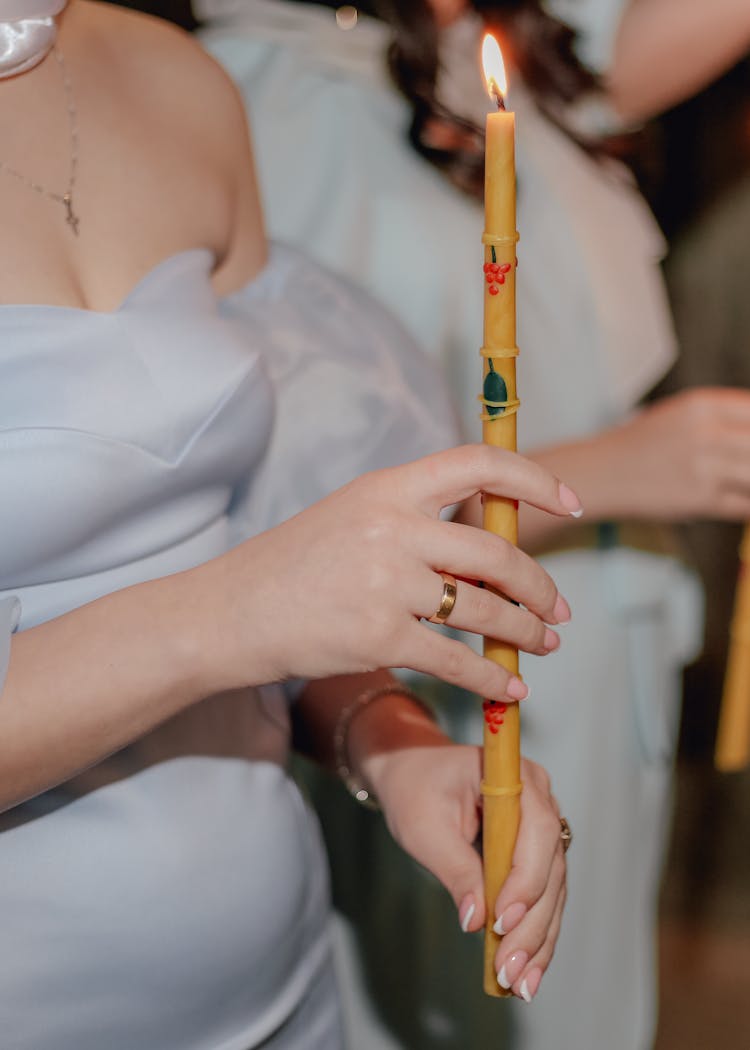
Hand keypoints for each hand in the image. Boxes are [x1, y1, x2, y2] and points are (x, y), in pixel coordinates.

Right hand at [204, 445, 578, 698]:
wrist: (234, 611)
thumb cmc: (296, 563)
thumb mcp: (354, 515)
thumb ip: (415, 517)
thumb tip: (488, 539)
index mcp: (388, 487)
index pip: (478, 463)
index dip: (533, 479)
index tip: (568, 501)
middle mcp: (393, 528)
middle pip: (496, 552)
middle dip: (539, 585)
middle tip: (559, 609)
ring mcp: (387, 584)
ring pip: (485, 610)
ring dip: (526, 632)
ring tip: (543, 644)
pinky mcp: (379, 637)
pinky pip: (457, 660)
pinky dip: (492, 678)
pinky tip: (511, 687)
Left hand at [364, 737, 565, 1001]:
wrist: (411, 772)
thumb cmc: (414, 788)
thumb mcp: (423, 827)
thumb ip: (453, 868)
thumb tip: (474, 920)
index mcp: (515, 776)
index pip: (537, 830)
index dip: (526, 878)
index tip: (501, 920)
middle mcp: (540, 800)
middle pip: (550, 867)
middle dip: (531, 923)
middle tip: (509, 970)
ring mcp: (541, 828)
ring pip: (552, 890)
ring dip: (537, 939)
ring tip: (520, 983)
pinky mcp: (534, 854)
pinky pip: (542, 896)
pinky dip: (534, 934)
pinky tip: (526, 972)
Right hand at [613, 388, 749, 520]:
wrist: (601, 474)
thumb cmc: (643, 446)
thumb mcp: (681, 415)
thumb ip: (723, 418)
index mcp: (702, 405)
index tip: (748, 446)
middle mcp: (705, 432)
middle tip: (744, 466)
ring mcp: (704, 467)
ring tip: (740, 484)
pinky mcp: (699, 499)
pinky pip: (744, 505)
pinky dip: (747, 506)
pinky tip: (740, 502)